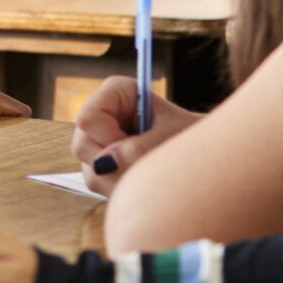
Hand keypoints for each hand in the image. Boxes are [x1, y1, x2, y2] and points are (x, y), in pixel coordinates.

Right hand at [68, 75, 202, 192]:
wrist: (200, 152)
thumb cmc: (189, 136)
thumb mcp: (169, 138)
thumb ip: (139, 148)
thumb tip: (103, 165)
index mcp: (116, 92)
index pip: (88, 118)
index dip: (108, 139)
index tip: (139, 148)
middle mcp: (100, 114)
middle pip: (82, 146)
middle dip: (114, 166)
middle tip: (146, 166)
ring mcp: (97, 140)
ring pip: (89, 171)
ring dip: (120, 182)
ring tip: (149, 175)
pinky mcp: (101, 162)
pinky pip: (98, 184)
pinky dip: (120, 189)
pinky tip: (142, 181)